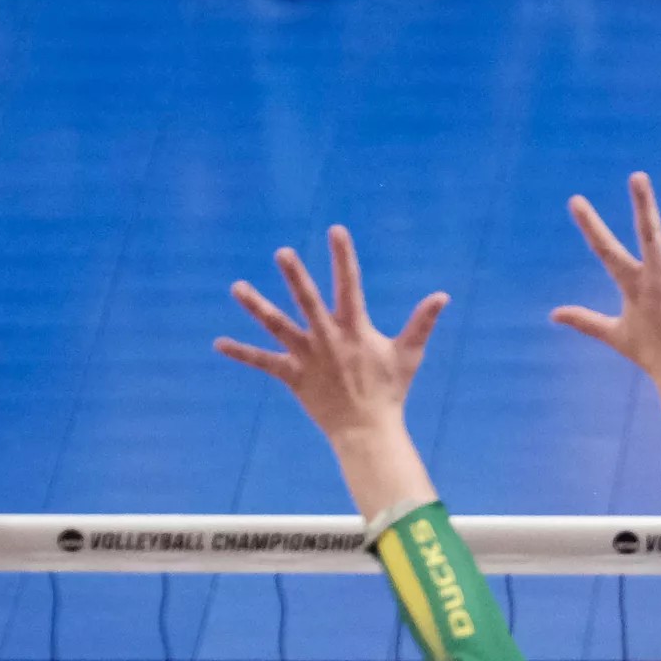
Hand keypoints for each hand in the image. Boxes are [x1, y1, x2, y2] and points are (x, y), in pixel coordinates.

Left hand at [219, 227, 449, 444]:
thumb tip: (442, 295)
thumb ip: (422, 322)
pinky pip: (263, 362)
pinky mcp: (293, 376)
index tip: (336, 230)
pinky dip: (241, 352)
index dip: (343, 256)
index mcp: (355, 328)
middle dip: (295, 276)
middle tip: (282, 252)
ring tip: (236, 287)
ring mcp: (308, 357)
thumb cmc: (390, 390)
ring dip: (256, 306)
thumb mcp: (408, 353)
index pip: (350, 284)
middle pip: (308, 301)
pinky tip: (218, 343)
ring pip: (278, 326)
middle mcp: (328, 338)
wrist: (367, 430)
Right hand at [554, 174, 660, 383]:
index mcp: (634, 286)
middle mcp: (658, 281)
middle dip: (643, 205)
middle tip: (637, 176)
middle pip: (649, 237)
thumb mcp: (614, 335)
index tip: (576, 200)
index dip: (590, 225)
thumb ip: (584, 320)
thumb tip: (553, 315)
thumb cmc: (651, 355)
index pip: (606, 251)